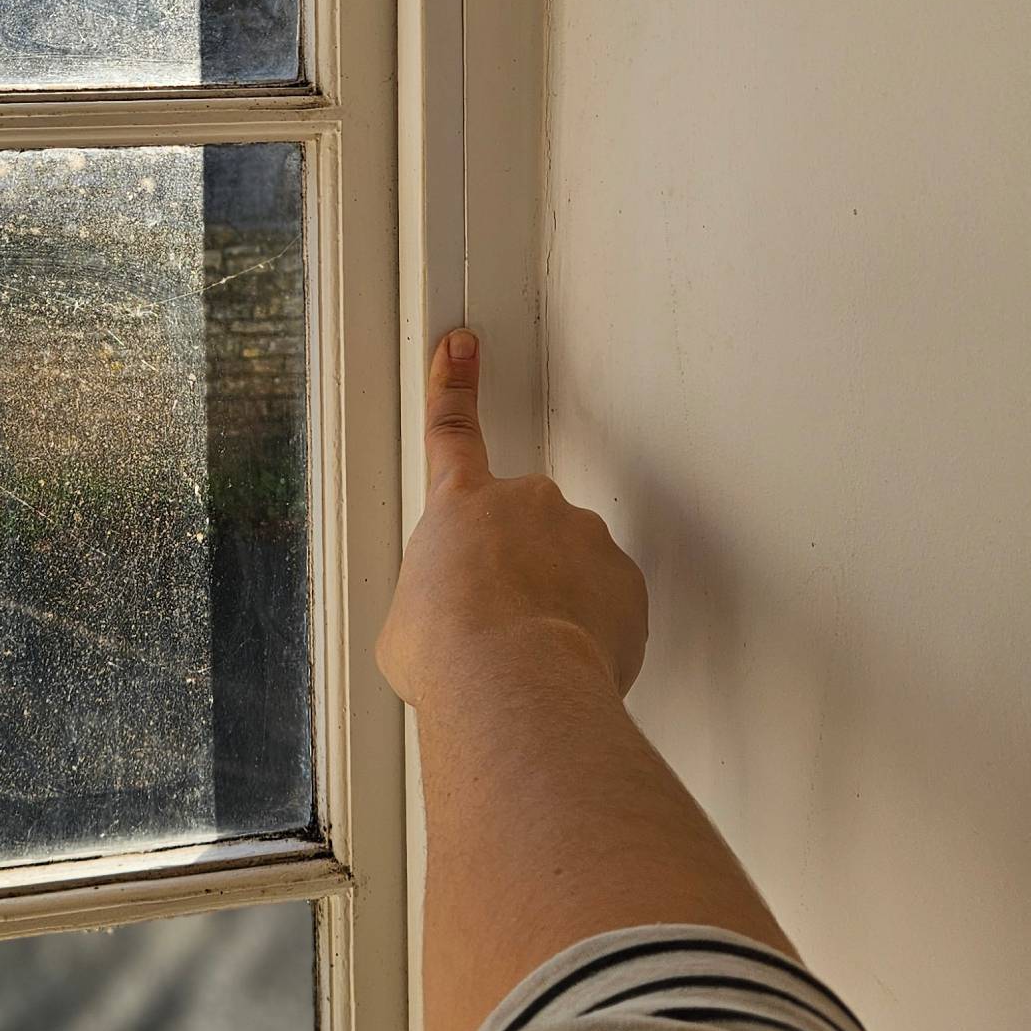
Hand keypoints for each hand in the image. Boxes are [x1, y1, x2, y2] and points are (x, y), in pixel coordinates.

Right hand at [377, 330, 648, 709]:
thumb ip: (430, 601)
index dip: (455, 384)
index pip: (451, 429)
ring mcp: (581, 536)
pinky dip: (593, 628)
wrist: (514, 684)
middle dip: (514, 566)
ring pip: (570, 563)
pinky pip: (609, 599)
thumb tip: (440, 625)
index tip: (462, 347)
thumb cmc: (450, 653)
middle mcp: (526, 503)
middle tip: (496, 622)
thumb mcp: (405, 625)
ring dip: (556, 599)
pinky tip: (566, 660)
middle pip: (520, 524)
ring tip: (528, 652)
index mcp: (460, 504)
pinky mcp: (625, 578)